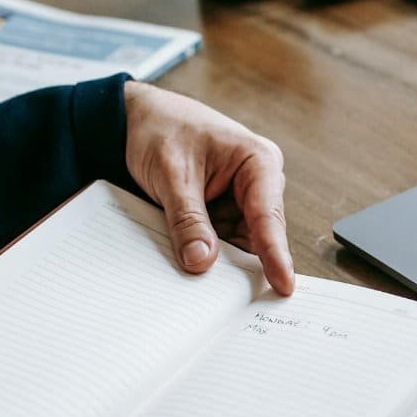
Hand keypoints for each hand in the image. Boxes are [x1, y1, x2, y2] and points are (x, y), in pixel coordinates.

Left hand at [123, 81, 295, 294]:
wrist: (133, 118)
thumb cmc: (161, 129)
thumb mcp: (171, 175)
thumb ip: (188, 219)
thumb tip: (201, 261)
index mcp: (258, 161)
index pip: (268, 216)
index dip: (276, 254)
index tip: (283, 284)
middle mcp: (258, 181)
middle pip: (259, 234)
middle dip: (244, 262)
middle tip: (234, 298)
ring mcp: (241, 198)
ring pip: (240, 241)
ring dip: (222, 259)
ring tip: (206, 281)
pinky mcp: (224, 210)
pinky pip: (222, 239)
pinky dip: (208, 251)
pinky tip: (194, 262)